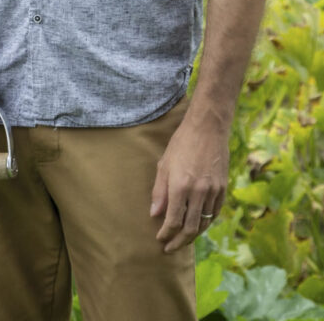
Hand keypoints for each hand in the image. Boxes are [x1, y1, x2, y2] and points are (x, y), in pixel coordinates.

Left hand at [151, 110, 228, 252]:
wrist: (207, 129)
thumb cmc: (181, 144)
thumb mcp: (164, 164)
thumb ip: (159, 191)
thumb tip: (155, 214)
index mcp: (180, 186)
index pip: (173, 221)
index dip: (166, 234)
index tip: (160, 240)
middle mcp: (198, 192)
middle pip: (190, 228)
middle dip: (178, 242)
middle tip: (170, 248)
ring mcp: (213, 191)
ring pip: (204, 224)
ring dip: (193, 235)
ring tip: (183, 240)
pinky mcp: (223, 189)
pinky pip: (214, 213)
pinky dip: (206, 223)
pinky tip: (198, 225)